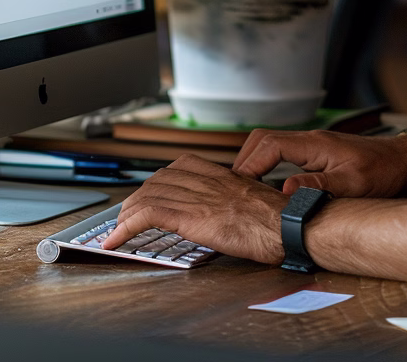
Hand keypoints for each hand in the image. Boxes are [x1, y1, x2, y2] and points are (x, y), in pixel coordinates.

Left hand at [100, 153, 285, 262]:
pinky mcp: (193, 216)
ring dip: (127, 213)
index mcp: (225, 176)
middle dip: (139, 196)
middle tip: (128, 214)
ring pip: (149, 194)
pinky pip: (149, 214)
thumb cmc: (284, 220)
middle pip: (160, 179)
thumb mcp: (259, 201)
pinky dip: (125, 227)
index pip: (182, 166)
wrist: (291, 225)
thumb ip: (240, 201)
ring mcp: (200, 197)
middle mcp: (209, 181)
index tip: (151, 192)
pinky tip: (115, 240)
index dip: (161, 180)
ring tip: (117, 230)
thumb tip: (233, 213)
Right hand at [233, 129, 406, 197]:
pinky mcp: (317, 153)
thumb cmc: (383, 171)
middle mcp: (310, 140)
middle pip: (264, 140)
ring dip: (255, 162)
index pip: (269, 145)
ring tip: (246, 189)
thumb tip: (285, 191)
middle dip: (245, 161)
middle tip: (236, 189)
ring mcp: (313, 145)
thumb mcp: (352, 183)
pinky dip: (268, 164)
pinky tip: (268, 185)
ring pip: (271, 144)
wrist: (404, 161)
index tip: (239, 187)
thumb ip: (318, 186)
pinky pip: (283, 152)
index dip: (250, 164)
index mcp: (315, 144)